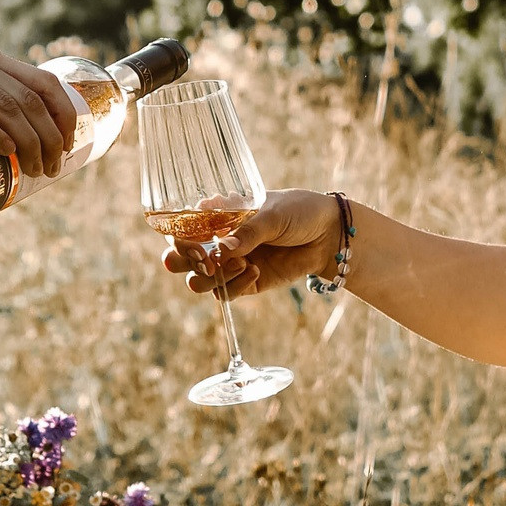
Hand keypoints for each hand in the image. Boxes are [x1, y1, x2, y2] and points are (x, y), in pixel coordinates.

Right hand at [0, 48, 79, 178]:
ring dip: (28, 141)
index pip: (44, 83)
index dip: (64, 114)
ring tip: (36, 168)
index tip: (70, 145)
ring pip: (6, 106)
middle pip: (30, 100)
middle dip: (49, 137)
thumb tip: (32, 151)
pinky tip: (8, 151)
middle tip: (52, 168)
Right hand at [162, 188, 341, 299]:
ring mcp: (227, 264)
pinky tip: (256, 271)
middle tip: (207, 260)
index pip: (180, 229)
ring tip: (242, 264)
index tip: (197, 244)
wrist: (327, 235)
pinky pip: (225, 293)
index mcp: (215, 216)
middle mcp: (215, 241)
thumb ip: (248, 231)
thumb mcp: (273, 214)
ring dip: (213, 277)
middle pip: (177, 260)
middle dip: (185, 263)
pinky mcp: (244, 283)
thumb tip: (223, 248)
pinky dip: (236, 286)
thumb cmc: (298, 212)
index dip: (179, 240)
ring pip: (198, 282)